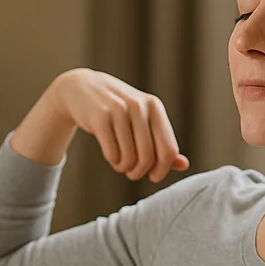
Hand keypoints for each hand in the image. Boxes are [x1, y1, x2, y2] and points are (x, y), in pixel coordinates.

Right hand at [51, 69, 190, 181]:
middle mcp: (139, 106)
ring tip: (121, 163)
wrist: (80, 89)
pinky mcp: (100, 117)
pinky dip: (113, 161)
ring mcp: (119, 110)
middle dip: (140, 172)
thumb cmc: (118, 110)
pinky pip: (112, 153)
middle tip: (133, 174)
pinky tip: (112, 157)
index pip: (168, 149)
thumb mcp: (143, 120)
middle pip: (148, 157)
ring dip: (124, 167)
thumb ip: (162, 142)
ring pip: (129, 158)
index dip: (162, 169)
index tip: (154, 176)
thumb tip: (183, 165)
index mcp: (155, 107)